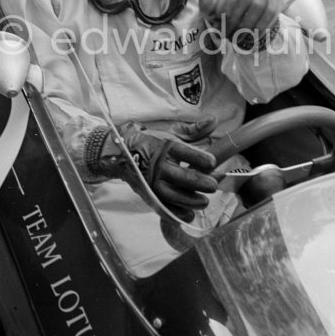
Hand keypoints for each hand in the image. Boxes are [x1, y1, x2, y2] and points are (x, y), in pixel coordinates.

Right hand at [99, 121, 217, 219]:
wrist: (120, 154)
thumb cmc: (152, 142)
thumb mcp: (172, 132)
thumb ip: (195, 130)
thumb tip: (213, 121)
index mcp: (165, 146)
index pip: (184, 152)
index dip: (200, 158)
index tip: (212, 162)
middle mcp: (157, 165)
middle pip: (181, 176)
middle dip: (200, 182)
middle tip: (212, 185)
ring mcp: (151, 182)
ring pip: (172, 195)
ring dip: (191, 200)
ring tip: (204, 201)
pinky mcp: (148, 195)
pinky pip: (162, 207)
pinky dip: (175, 214)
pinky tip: (189, 214)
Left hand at [199, 0, 280, 38]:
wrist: (238, 5)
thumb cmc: (220, 2)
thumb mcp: (209, 0)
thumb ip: (209, 3)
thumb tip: (216, 10)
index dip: (226, 0)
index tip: (219, 18)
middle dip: (234, 19)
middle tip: (225, 34)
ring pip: (259, 6)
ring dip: (246, 26)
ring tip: (236, 39)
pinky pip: (271, 13)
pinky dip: (260, 27)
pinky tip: (250, 37)